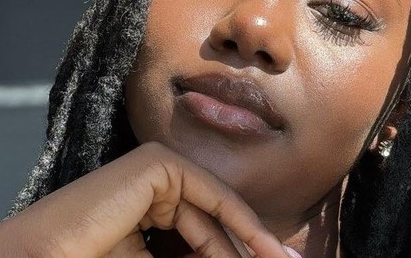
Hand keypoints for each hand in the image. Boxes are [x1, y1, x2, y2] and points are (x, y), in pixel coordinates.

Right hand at [0, 142, 293, 257]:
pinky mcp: (155, 163)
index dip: (234, 256)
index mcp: (145, 215)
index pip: (200, 239)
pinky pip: (209, 195)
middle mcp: (151, 188)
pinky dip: (239, 222)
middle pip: (210, 227)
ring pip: (213, 213)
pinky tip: (264, 249)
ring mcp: (152, 171)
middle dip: (244, 252)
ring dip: (244, 245)